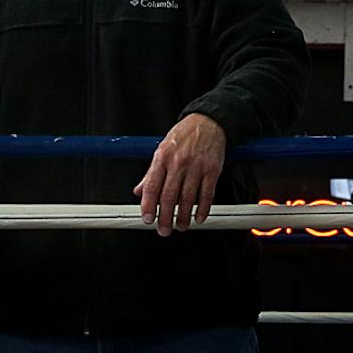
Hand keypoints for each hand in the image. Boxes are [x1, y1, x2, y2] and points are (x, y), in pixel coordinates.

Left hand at [133, 113, 226, 236]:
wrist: (208, 122)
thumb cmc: (184, 136)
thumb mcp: (162, 149)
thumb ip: (151, 173)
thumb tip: (139, 191)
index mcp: (163, 157)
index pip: (152, 186)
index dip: (148, 205)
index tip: (148, 219)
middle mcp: (178, 162)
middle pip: (169, 196)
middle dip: (165, 217)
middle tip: (164, 230)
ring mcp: (196, 166)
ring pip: (188, 198)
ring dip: (183, 217)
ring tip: (180, 226)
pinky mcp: (212, 169)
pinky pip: (207, 194)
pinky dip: (203, 209)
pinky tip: (198, 217)